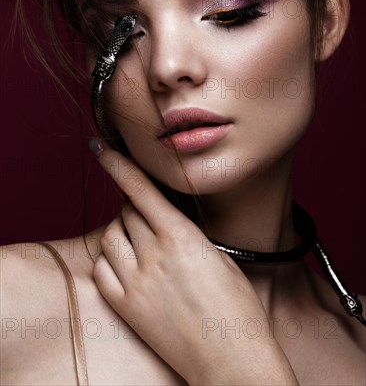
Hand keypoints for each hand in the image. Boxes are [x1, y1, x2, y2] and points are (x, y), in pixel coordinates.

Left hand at [91, 139, 297, 384]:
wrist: (231, 359)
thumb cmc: (235, 308)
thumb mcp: (219, 257)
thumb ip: (186, 235)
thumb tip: (165, 222)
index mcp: (181, 237)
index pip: (140, 190)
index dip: (118, 165)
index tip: (101, 150)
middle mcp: (154, 255)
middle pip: (126, 212)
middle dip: (134, 207)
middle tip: (148, 218)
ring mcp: (136, 282)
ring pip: (109, 237)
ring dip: (121, 232)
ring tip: (139, 242)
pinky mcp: (126, 307)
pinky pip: (101, 271)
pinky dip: (109, 261)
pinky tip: (125, 265)